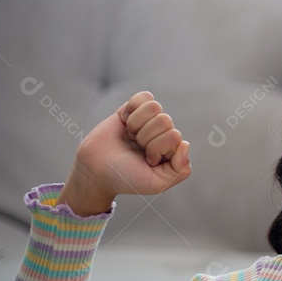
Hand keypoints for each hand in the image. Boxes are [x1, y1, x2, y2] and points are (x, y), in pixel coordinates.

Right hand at [58, 92, 190, 215]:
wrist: (96, 171)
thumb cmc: (127, 179)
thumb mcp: (158, 183)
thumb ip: (180, 169)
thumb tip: (185, 144)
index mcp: (174, 150)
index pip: (175, 136)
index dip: (156, 149)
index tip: (146, 161)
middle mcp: (164, 134)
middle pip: (165, 120)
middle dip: (145, 138)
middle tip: (136, 149)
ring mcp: (150, 121)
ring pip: (154, 107)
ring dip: (137, 124)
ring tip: (131, 137)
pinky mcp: (134, 110)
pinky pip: (144, 97)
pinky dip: (132, 109)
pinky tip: (126, 122)